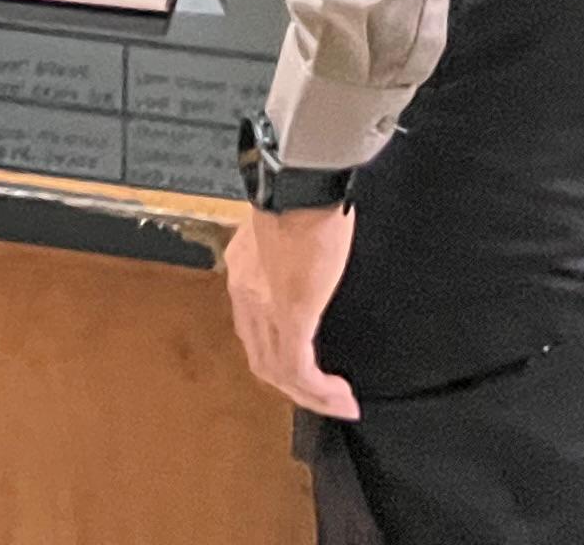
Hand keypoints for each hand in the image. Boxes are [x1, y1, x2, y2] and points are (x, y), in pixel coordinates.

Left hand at [225, 203, 361, 420]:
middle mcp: (246, 292)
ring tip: (337, 404)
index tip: (303, 368)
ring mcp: (266, 306)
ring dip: (309, 396)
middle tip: (322, 398)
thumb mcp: (289, 225)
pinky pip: (299, 369)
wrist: (301, 179)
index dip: (276, 356)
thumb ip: (290, 248)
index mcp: (245, 270)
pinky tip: (338, 397)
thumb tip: (310, 255)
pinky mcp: (292, 313)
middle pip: (262, 358)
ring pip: (278, 372)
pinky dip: (318, 391)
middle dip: (292, 385)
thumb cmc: (301, 189)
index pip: (253, 329)